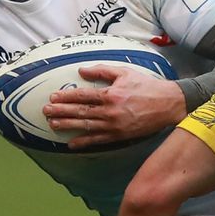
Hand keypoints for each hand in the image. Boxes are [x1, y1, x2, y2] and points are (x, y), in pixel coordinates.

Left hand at [43, 64, 187, 148]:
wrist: (168, 104)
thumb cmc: (147, 86)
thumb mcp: (125, 73)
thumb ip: (102, 71)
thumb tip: (82, 71)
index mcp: (110, 94)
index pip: (83, 96)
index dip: (66, 97)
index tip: (53, 97)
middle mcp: (110, 111)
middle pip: (81, 112)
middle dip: (61, 111)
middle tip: (46, 111)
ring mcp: (114, 125)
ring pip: (86, 126)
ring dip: (68, 126)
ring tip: (53, 125)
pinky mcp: (120, 136)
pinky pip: (98, 140)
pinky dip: (84, 142)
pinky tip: (71, 144)